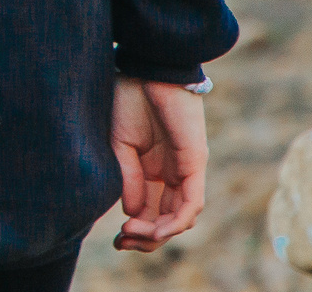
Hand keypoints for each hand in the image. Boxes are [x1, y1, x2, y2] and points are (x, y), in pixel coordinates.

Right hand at [111, 77, 206, 251]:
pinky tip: (154, 228)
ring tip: (132, 234)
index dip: (136, 231)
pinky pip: (191, 203)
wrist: (148, 68)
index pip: (150, 211)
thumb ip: (128, 178)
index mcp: (153, 169)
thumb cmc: (130, 97)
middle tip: (122, 243)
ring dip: (158, 233)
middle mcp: (173, 174)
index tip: (116, 239)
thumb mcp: (120, 144)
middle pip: (167, 220)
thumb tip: (132, 213)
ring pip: (181, 217)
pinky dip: (175, 221)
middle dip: (146, 239)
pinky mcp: (195, 163)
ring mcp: (186, 170)